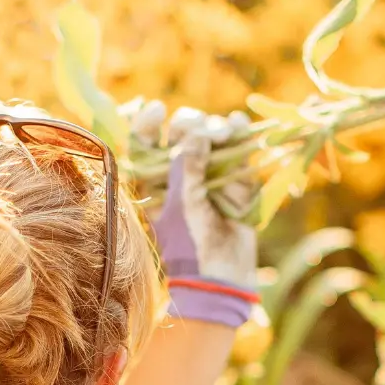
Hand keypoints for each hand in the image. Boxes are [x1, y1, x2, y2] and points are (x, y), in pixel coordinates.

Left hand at [143, 107, 258, 324]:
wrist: (219, 273)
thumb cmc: (189, 241)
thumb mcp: (182, 202)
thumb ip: (188, 165)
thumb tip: (198, 132)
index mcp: (154, 178)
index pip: (146, 140)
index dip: (150, 121)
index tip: (159, 111)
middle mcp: (179, 171)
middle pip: (182, 130)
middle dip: (193, 124)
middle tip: (206, 136)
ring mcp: (208, 173)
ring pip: (210, 133)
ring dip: (217, 127)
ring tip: (226, 135)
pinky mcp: (234, 177)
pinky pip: (236, 144)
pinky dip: (238, 130)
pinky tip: (238, 126)